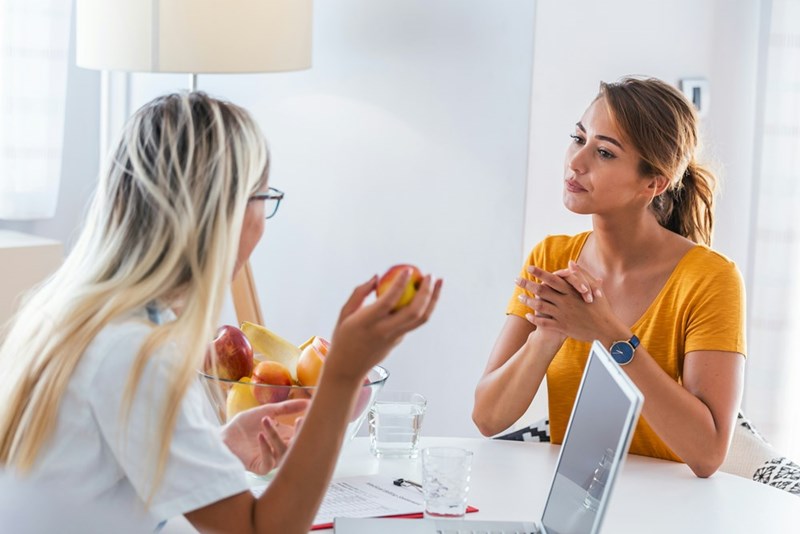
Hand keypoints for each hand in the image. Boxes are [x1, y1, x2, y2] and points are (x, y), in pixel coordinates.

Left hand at [221, 399, 309, 474]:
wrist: (224, 436)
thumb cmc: (244, 424)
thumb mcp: (267, 411)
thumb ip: (287, 407)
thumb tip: (309, 402)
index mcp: (284, 437)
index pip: (301, 434)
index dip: (305, 426)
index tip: (307, 413)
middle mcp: (280, 449)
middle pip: (297, 446)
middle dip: (299, 433)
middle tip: (299, 420)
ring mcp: (271, 459)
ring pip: (284, 453)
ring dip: (276, 436)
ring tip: (266, 420)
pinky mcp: (260, 468)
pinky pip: (269, 462)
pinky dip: (266, 448)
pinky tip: (260, 435)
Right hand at [324, 271, 442, 383]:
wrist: (348, 367)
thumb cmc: (343, 337)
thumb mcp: (345, 313)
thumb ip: (359, 293)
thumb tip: (376, 277)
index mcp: (367, 322)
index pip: (388, 302)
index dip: (400, 285)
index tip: (408, 270)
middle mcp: (384, 331)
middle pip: (413, 312)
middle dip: (426, 292)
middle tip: (430, 275)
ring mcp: (395, 337)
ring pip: (421, 319)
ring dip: (433, 300)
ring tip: (438, 282)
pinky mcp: (400, 340)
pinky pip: (415, 321)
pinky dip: (424, 306)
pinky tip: (425, 293)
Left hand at [518, 264, 620, 342]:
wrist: (606, 330)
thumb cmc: (602, 307)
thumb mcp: (594, 288)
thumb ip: (581, 274)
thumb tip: (570, 262)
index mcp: (572, 291)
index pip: (552, 279)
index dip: (540, 273)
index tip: (529, 268)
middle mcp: (565, 302)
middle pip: (542, 291)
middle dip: (527, 284)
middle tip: (516, 279)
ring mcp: (563, 315)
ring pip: (540, 307)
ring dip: (528, 301)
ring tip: (519, 297)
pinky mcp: (562, 327)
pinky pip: (544, 322)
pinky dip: (535, 319)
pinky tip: (528, 315)